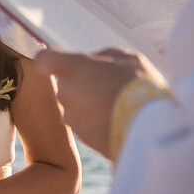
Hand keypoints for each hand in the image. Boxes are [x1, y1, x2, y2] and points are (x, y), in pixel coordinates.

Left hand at [35, 48, 157, 157]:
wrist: (149, 132)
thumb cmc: (140, 87)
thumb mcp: (128, 59)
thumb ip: (104, 56)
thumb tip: (94, 60)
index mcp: (73, 68)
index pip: (44, 59)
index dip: (50, 60)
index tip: (61, 63)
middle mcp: (66, 93)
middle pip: (64, 84)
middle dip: (80, 83)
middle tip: (108, 85)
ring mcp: (72, 117)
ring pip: (74, 105)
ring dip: (88, 104)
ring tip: (116, 105)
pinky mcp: (82, 137)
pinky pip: (84, 124)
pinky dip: (95, 121)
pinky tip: (116, 120)